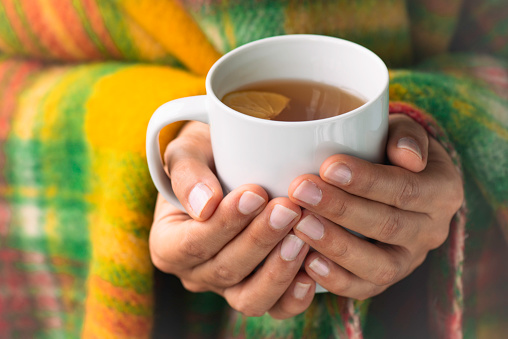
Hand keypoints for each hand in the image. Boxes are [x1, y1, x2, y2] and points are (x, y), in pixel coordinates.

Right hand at [150, 122, 315, 318]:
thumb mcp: (187, 151)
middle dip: (259, 240)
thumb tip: (205, 206)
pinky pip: (276, 307)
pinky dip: (294, 296)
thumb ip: (187, 173)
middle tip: (288, 209)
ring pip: (249, 298)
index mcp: (168, 244)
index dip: (225, 223)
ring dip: (278, 269)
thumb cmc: (207, 157)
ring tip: (301, 236)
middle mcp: (195, 273)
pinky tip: (311, 270)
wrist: (230, 168)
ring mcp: (227, 288)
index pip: (192, 243)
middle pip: (225, 270)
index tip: (255, 194)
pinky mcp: (258, 291)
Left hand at [289, 114, 463, 299]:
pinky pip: (365, 288)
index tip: (328, 167)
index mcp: (442, 191)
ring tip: (300, 225)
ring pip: (378, 265)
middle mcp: (431, 231)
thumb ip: (407, 135)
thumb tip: (408, 157)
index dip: (367, 181)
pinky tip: (308, 262)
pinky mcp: (386, 278)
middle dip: (341, 209)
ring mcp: (409, 260)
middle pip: (387, 226)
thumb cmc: (390, 149)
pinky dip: (337, 280)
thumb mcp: (403, 130)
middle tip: (300, 191)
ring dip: (336, 246)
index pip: (405, 189)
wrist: (392, 179)